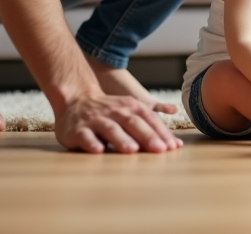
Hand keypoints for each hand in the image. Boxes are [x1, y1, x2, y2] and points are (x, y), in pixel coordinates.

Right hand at [54, 91, 182, 153]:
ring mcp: (95, 119)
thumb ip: (150, 127)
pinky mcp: (77, 129)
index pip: (149, 119)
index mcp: (130, 107)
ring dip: (122, 139)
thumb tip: (175, 145)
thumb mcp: (130, 113)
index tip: (172, 147)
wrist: (75, 99)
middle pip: (133, 123)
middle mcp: (114, 112)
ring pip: (110, 129)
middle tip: (159, 150)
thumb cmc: (110, 112)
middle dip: (147, 136)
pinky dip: (92, 143)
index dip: (161, 132)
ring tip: (132, 150)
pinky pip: (85, 136)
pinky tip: (98, 151)